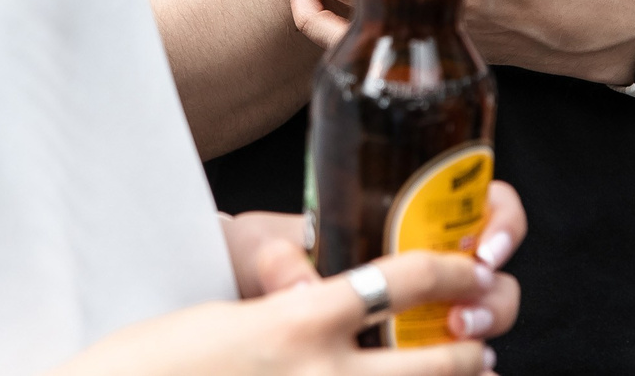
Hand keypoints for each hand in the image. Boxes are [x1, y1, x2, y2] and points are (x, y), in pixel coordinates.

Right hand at [54, 246, 504, 374]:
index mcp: (300, 317)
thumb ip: (287, 293)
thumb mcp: (226, 308)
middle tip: (483, 339)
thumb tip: (321, 283)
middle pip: (435, 362)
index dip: (455, 274)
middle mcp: (322, 375)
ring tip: (471, 374)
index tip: (474, 270)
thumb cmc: (152, 359)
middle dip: (469, 351)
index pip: (407, 279)